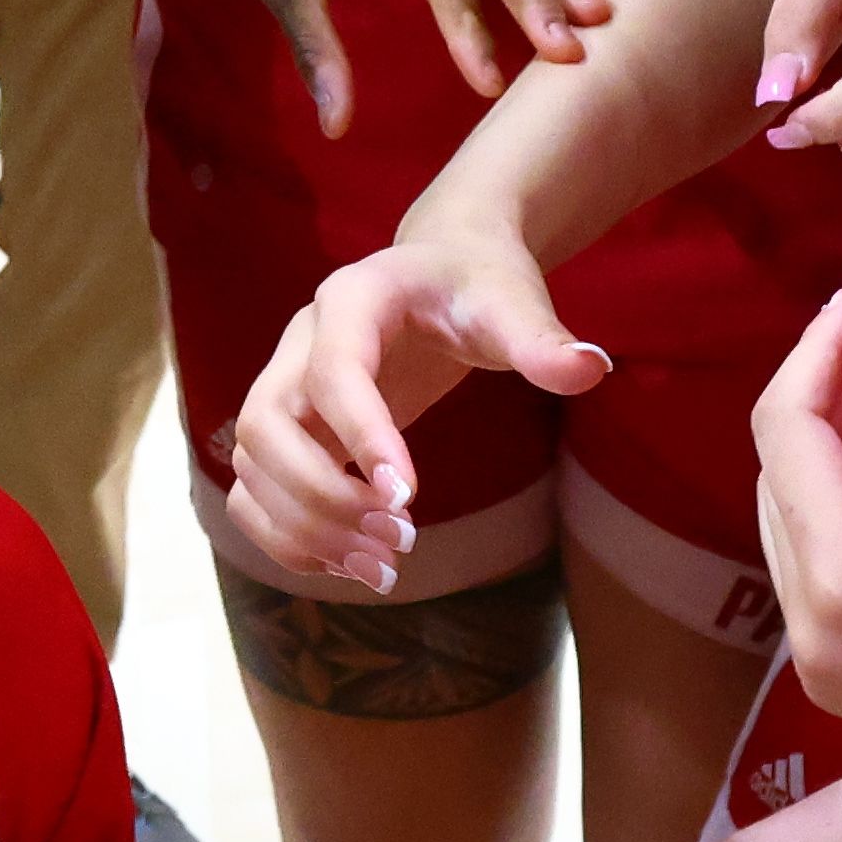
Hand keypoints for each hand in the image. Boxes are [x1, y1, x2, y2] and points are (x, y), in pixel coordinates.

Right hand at [226, 236, 594, 599]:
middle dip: (322, 495)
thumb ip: (542, 341)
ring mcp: (283, 387)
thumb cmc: (476, 286)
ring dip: (301, 528)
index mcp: (350, 299)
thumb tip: (592, 368)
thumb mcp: (512, 305)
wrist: (442, 274)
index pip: (333, 370)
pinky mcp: (287, 430)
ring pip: (249, 467)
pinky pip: (256, 491)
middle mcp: (297, 341)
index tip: (408, 499)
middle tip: (400, 538)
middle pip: (264, 426)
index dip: (361, 435)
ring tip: (380, 567)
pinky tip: (349, 564)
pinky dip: (288, 538)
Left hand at [744, 270, 841, 731]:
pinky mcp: (829, 673)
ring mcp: (812, 657)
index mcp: (840, 575)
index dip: (820, 348)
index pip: (786, 427)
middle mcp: (804, 624)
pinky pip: (810, 559)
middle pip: (779, 469)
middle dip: (826, 388)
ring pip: (787, 514)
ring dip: (827, 442)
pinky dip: (838, 500)